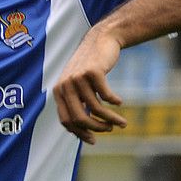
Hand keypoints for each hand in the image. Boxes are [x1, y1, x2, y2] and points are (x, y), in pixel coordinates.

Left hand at [52, 27, 127, 143]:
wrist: (101, 40)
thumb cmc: (90, 68)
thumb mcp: (78, 86)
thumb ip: (76, 104)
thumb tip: (80, 133)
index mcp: (58, 91)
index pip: (66, 120)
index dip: (80, 133)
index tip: (94, 140)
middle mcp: (64, 85)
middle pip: (79, 118)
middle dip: (96, 128)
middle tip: (110, 130)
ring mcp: (77, 78)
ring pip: (95, 108)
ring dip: (111, 118)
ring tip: (122, 122)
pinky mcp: (92, 72)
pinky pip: (105, 96)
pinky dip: (114, 101)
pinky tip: (120, 102)